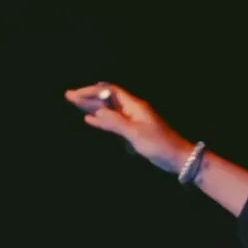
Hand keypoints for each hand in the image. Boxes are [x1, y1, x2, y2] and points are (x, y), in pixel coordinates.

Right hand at [65, 83, 195, 174]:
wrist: (178, 157)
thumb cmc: (159, 144)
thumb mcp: (136, 134)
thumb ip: (116, 123)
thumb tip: (96, 113)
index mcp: (134, 105)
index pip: (109, 91)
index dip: (92, 90)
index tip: (75, 94)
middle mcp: (132, 109)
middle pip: (107, 98)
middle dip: (88, 96)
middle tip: (68, 96)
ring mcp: (133, 119)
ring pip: (109, 109)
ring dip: (92, 106)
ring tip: (75, 104)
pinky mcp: (134, 130)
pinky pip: (113, 121)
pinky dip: (101, 119)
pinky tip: (90, 119)